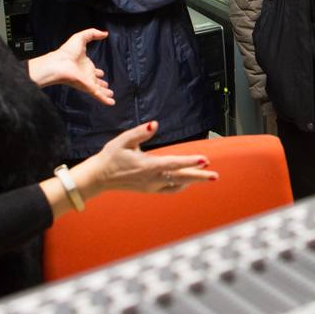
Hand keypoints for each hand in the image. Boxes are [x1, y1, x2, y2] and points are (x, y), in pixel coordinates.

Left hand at [29, 29, 114, 105]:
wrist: (59, 63)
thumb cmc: (66, 51)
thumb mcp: (81, 37)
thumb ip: (93, 33)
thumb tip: (104, 33)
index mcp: (85, 64)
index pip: (93, 70)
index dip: (98, 72)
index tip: (102, 73)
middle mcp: (86, 74)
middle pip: (96, 81)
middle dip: (102, 84)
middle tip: (107, 87)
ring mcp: (87, 82)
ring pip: (99, 90)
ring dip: (105, 93)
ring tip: (111, 95)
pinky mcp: (88, 87)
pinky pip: (98, 95)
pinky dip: (105, 100)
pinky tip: (111, 103)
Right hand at [78, 121, 218, 197]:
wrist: (98, 178)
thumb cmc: (110, 156)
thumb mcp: (123, 140)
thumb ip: (140, 132)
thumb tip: (155, 124)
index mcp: (147, 166)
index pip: (173, 164)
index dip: (189, 162)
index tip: (204, 160)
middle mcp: (152, 178)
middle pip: (181, 178)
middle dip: (199, 176)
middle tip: (215, 176)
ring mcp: (151, 186)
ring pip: (177, 185)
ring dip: (193, 181)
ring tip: (208, 177)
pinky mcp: (150, 189)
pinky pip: (170, 189)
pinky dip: (181, 185)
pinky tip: (189, 181)